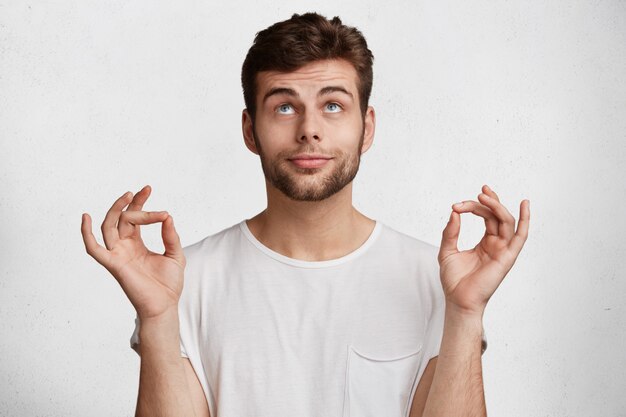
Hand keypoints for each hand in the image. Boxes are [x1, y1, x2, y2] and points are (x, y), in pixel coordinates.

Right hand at [80, 185, 185, 319]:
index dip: (139, 202)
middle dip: (132, 203)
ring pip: (109, 226)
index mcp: (136, 244)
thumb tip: (168, 216)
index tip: (148, 189)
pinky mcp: (113, 264)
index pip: (133, 217)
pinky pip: (94, 249)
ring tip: (130, 195)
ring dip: (117, 209)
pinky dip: (86, 234)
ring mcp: (117, 255)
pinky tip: (86, 218)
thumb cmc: (169, 284)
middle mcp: (124, 247)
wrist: (165, 305)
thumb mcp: (175, 254)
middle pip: (122, 218)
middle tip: (144, 190)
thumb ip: (170, 236)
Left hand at [438, 185, 529, 316]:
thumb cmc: (454, 280)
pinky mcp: (507, 257)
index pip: (486, 216)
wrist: (458, 300)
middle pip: (496, 215)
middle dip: (484, 202)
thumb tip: (454, 212)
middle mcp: (497, 244)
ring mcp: (503, 250)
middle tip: (474, 194)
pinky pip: (520, 237)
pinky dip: (525, 220)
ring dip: (496, 206)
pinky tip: (525, 205)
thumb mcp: (447, 251)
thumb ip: (450, 232)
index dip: (473, 206)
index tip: (456, 206)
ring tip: (483, 195)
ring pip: (506, 221)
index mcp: (485, 242)